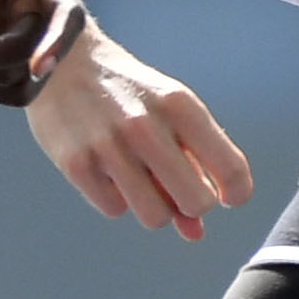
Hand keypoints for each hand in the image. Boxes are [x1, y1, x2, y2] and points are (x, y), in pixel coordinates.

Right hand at [25, 25, 254, 238]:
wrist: (63, 66)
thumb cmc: (128, 94)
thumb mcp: (169, 113)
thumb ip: (192, 165)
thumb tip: (195, 231)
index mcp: (180, 106)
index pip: (230, 167)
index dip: (235, 193)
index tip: (226, 197)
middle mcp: (145, 126)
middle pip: (197, 202)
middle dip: (191, 204)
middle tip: (176, 189)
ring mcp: (107, 146)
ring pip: (155, 216)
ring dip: (153, 208)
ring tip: (140, 182)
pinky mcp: (75, 163)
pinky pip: (114, 209)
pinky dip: (116, 199)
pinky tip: (108, 174)